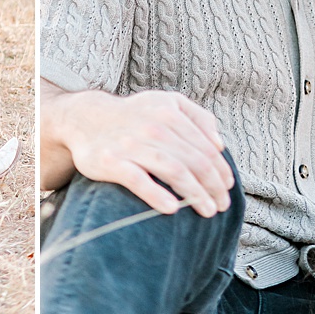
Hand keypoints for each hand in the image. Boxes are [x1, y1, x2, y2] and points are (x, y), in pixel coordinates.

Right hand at [55, 89, 232, 217]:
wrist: (87, 118)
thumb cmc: (134, 116)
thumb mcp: (166, 103)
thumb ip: (197, 116)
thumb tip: (219, 143)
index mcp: (169, 113)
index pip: (205, 147)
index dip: (221, 170)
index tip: (228, 187)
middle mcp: (153, 126)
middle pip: (194, 161)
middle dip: (213, 186)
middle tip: (222, 206)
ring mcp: (131, 144)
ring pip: (173, 170)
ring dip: (195, 194)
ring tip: (207, 211)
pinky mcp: (112, 162)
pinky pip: (138, 180)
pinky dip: (157, 195)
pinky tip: (172, 208)